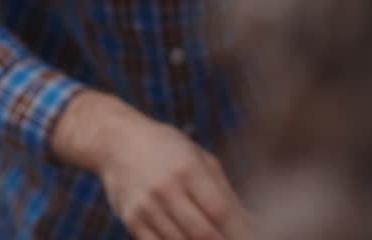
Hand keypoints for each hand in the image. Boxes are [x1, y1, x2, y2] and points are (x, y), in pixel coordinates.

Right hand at [53, 90, 253, 239]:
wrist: (114, 141)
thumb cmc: (166, 148)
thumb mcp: (199, 158)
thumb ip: (227, 193)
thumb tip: (257, 224)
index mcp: (187, 168)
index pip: (221, 211)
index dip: (242, 232)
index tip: (256, 238)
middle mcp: (165, 187)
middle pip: (204, 233)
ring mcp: (146, 205)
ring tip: (214, 238)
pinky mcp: (131, 219)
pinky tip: (187, 239)